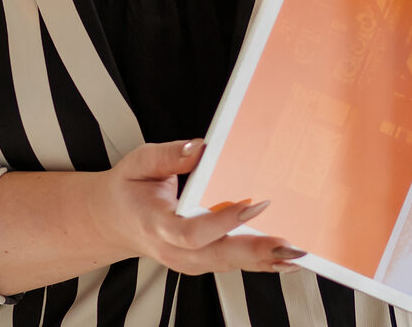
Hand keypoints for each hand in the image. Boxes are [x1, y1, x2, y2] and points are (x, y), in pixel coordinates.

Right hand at [91, 140, 304, 274]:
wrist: (114, 221)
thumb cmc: (130, 188)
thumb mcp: (140, 162)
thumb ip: (170, 155)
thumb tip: (201, 147)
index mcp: (157, 225)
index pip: (192, 231)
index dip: (223, 221)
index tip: (253, 203)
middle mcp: (174, 251)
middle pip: (218, 256)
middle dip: (256, 250)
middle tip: (290, 244)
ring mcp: (188, 262)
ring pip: (230, 264)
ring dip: (265, 260)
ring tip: (297, 252)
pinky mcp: (202, 261)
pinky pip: (233, 264)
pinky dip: (261, 263)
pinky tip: (287, 259)